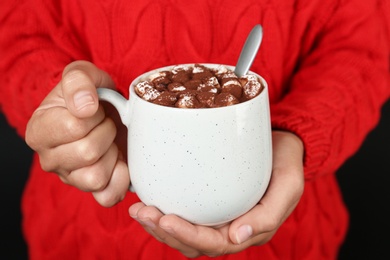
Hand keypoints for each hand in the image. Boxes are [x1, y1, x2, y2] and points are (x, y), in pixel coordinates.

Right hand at [25, 60, 129, 206]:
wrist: (104, 110)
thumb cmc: (90, 94)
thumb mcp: (82, 74)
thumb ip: (78, 81)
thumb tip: (85, 107)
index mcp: (39, 131)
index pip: (74, 127)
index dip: (95, 115)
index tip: (95, 109)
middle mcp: (49, 160)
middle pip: (87, 152)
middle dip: (106, 131)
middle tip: (105, 123)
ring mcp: (71, 179)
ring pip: (97, 177)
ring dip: (112, 154)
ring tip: (109, 140)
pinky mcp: (92, 190)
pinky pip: (108, 196)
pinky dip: (121, 178)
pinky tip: (119, 160)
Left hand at [129, 131, 303, 256]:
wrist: (284, 144)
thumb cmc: (286, 164)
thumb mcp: (288, 187)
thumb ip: (267, 216)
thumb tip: (237, 237)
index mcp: (247, 230)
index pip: (212, 243)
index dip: (186, 236)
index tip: (164, 218)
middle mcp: (229, 227)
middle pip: (191, 242)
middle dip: (164, 231)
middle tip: (141, 212)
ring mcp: (218, 215)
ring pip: (184, 232)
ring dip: (159, 225)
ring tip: (137, 209)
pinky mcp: (210, 200)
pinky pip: (185, 212)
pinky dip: (165, 209)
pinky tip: (149, 197)